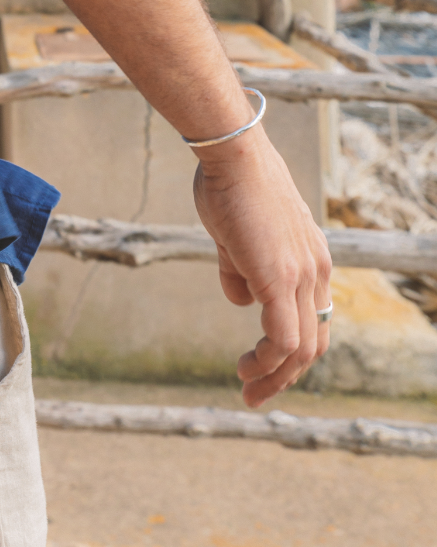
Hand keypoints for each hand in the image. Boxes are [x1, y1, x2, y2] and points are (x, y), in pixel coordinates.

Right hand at [192, 127, 332, 406]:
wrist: (233, 153)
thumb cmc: (230, 183)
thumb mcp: (235, 235)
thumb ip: (240, 271)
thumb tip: (241, 301)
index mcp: (312, 259)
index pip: (315, 319)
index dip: (293, 349)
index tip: (265, 365)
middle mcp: (317, 271)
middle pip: (314, 342)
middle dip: (286, 376)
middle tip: (255, 394)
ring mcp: (302, 275)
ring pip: (302, 348)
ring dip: (275, 376)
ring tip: (248, 390)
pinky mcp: (280, 279)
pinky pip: (283, 338)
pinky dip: (268, 362)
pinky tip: (246, 369)